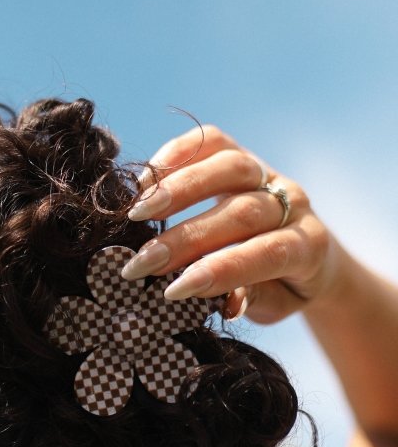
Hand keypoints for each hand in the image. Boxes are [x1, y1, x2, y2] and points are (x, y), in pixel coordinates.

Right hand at [120, 125, 333, 323]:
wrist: (306, 252)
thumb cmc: (283, 286)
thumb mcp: (275, 304)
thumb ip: (253, 299)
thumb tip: (224, 301)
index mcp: (308, 246)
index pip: (266, 253)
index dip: (219, 271)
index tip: (173, 290)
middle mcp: (294, 204)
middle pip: (241, 212)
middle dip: (185, 238)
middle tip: (141, 262)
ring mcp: (270, 175)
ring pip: (230, 167)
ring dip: (178, 189)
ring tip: (138, 213)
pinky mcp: (246, 156)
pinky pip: (216, 142)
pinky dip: (179, 153)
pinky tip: (147, 179)